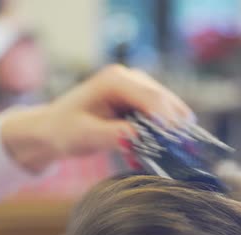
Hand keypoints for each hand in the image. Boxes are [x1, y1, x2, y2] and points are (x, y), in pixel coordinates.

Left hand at [1, 65, 194, 172]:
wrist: (52, 129)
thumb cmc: (65, 130)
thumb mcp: (86, 136)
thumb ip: (114, 135)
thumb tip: (140, 137)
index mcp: (114, 80)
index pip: (150, 97)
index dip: (167, 118)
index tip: (178, 140)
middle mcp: (128, 78)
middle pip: (163, 100)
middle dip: (175, 124)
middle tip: (187, 150)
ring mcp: (135, 87)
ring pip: (166, 106)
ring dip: (173, 128)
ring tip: (182, 151)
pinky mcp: (138, 100)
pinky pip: (160, 114)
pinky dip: (165, 130)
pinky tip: (167, 148)